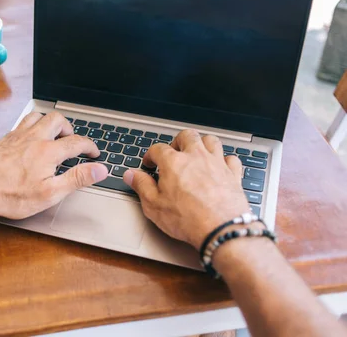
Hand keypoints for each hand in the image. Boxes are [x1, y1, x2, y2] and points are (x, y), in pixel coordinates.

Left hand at [0, 112, 108, 218]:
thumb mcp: (50, 193)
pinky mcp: (5, 138)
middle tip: (73, 142)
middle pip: (58, 120)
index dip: (90, 147)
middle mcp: (33, 138)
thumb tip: (99, 170)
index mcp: (48, 151)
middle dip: (70, 129)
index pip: (77, 142)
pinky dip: (33, 125)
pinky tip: (31, 137)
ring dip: (51, 123)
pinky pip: (23, 122)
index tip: (94, 154)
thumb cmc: (9, 194)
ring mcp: (18, 136)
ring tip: (54, 135)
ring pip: (39, 116)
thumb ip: (77, 178)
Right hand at [123, 129, 249, 249]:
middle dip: (178, 141)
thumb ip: (141, 186)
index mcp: (173, 162)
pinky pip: (231, 158)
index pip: (158, 148)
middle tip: (173, 152)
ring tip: (196, 153)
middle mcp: (196, 157)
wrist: (221, 229)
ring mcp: (216, 163)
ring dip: (202, 144)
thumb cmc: (188, 219)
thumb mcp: (154, 205)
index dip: (151, 155)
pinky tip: (219, 167)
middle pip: (187, 135)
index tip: (149, 164)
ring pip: (211, 141)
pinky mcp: (233, 174)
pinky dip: (224, 160)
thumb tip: (131, 175)